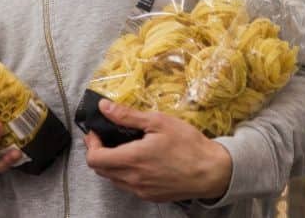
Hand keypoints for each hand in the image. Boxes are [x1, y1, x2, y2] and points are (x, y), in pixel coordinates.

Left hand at [84, 99, 232, 202]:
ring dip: (110, 164)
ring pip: (113, 179)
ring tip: (120, 148)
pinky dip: (124, 173)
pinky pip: (127, 186)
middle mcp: (134, 179)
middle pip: (100, 170)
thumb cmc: (189, 145)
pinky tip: (136, 161)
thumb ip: (127, 116)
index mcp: (133, 159)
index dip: (90, 144)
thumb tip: (104, 107)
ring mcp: (142, 190)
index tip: (96, 132)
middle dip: (97, 152)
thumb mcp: (158, 122)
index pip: (94, 159)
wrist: (214, 172)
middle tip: (104, 138)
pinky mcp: (151, 196)